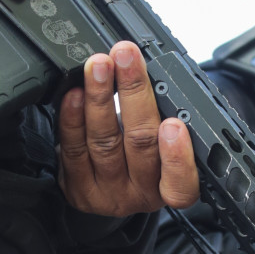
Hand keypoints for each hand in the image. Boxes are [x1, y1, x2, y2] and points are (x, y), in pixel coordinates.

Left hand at [58, 41, 199, 216]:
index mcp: (172, 188)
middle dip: (134, 93)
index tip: (173, 125)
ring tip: (98, 66)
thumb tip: (148, 73)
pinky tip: (74, 94)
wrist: (111, 190)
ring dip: (99, 97)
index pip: (181, 183)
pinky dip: (73, 119)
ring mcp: (108, 195)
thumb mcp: (165, 145)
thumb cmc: (146, 157)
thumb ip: (163, 118)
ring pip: (104, 142)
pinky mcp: (78, 189)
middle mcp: (141, 195)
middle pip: (140, 144)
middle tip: (126, 58)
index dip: (178, 157)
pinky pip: (74, 151)